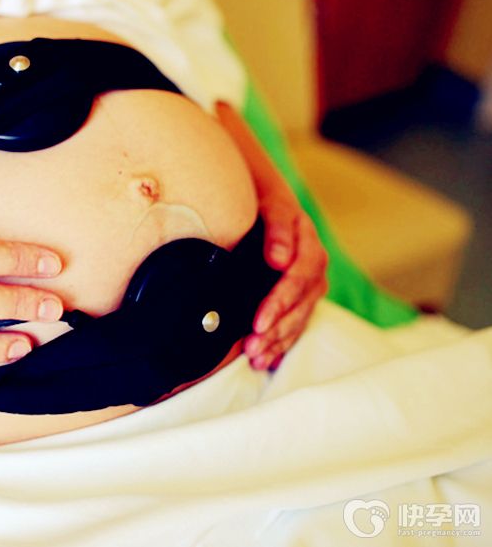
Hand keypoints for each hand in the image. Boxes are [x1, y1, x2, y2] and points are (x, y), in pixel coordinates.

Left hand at [243, 191, 327, 370]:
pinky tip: (265, 361)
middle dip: (275, 331)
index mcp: (310, 249)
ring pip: (298, 321)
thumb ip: (278, 230)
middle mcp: (315, 272)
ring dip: (277, 343)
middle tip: (251, 348)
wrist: (267, 204)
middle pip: (299, 307)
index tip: (258, 321)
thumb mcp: (272, 207)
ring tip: (255, 359)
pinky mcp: (300, 300)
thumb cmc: (266, 205)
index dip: (278, 303)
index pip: (298, 281)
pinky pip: (294, 326)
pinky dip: (280, 345)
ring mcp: (310, 289)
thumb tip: (278, 259)